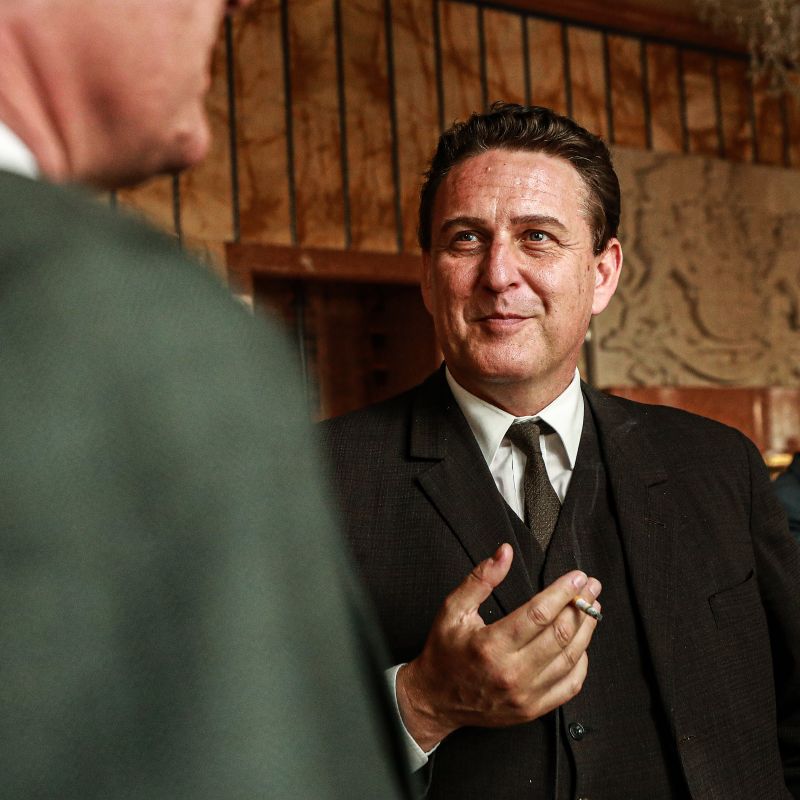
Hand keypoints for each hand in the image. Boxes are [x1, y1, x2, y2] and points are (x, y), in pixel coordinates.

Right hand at [396, 543, 600, 750]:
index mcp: (491, 645)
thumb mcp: (453, 609)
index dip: (563, 592)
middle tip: (590, 587)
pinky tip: (582, 644)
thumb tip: (504, 553)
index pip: (539, 614)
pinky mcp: (532, 709)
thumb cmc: (444, 652)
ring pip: (570, 658)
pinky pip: (569, 685)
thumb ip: (481, 579)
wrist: (435, 700)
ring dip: (586, 629)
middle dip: (581, 605)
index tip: (577, 577)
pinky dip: (581, 662)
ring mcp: (525, 694)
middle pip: (560, 635)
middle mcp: (512, 672)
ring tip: (592, 608)